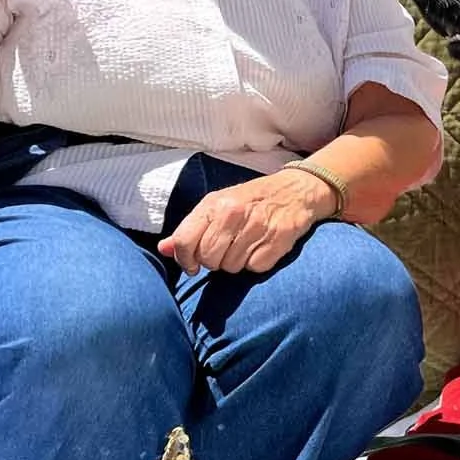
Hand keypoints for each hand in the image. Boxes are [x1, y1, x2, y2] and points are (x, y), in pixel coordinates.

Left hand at [157, 170, 334, 273]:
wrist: (296, 191)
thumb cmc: (250, 200)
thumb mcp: (217, 205)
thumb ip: (189, 228)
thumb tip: (164, 249)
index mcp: (214, 203)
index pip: (185, 241)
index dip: (185, 259)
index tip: (192, 264)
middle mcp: (234, 213)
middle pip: (209, 259)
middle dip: (214, 261)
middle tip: (224, 251)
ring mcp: (258, 227)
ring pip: (232, 267)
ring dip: (236, 263)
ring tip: (244, 246)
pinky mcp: (278, 240)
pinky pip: (255, 267)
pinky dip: (256, 263)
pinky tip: (260, 248)